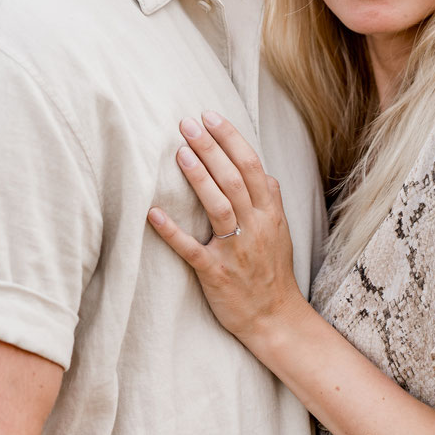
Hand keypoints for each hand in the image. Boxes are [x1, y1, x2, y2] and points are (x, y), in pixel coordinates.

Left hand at [148, 111, 301, 338]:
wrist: (275, 319)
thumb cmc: (272, 273)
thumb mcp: (281, 232)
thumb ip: (272, 201)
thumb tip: (264, 172)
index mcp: (270, 214)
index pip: (251, 166)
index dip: (231, 138)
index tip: (210, 116)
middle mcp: (256, 227)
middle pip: (234, 179)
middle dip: (211, 148)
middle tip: (187, 124)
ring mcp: (236, 250)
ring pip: (219, 206)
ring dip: (199, 178)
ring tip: (180, 152)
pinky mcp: (217, 274)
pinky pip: (192, 250)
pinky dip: (172, 232)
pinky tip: (153, 213)